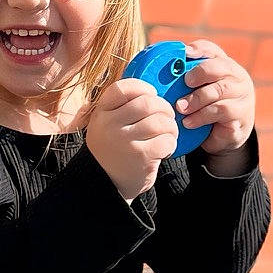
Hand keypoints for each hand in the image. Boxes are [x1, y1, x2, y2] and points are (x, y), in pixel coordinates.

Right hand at [85, 76, 180, 202]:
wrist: (108, 185)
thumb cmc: (115, 150)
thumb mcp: (109, 125)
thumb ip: (124, 107)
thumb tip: (157, 90)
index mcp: (101, 113)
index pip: (123, 88)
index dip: (143, 88)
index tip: (151, 95)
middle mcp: (109, 125)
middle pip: (147, 103)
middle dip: (164, 108)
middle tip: (167, 117)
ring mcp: (124, 141)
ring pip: (160, 122)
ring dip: (171, 127)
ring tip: (168, 134)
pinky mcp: (140, 157)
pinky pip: (166, 141)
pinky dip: (171, 143)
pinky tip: (164, 149)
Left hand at [174, 42, 254, 156]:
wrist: (228, 134)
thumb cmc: (210, 107)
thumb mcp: (200, 91)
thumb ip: (188, 78)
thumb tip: (162, 71)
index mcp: (226, 67)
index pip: (213, 51)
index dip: (199, 49)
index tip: (185, 53)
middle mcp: (237, 78)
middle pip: (220, 67)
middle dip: (200, 73)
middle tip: (186, 83)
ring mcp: (242, 97)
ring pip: (219, 91)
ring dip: (197, 100)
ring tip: (181, 108)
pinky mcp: (241, 116)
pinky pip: (222, 112)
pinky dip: (202, 116)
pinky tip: (189, 122)